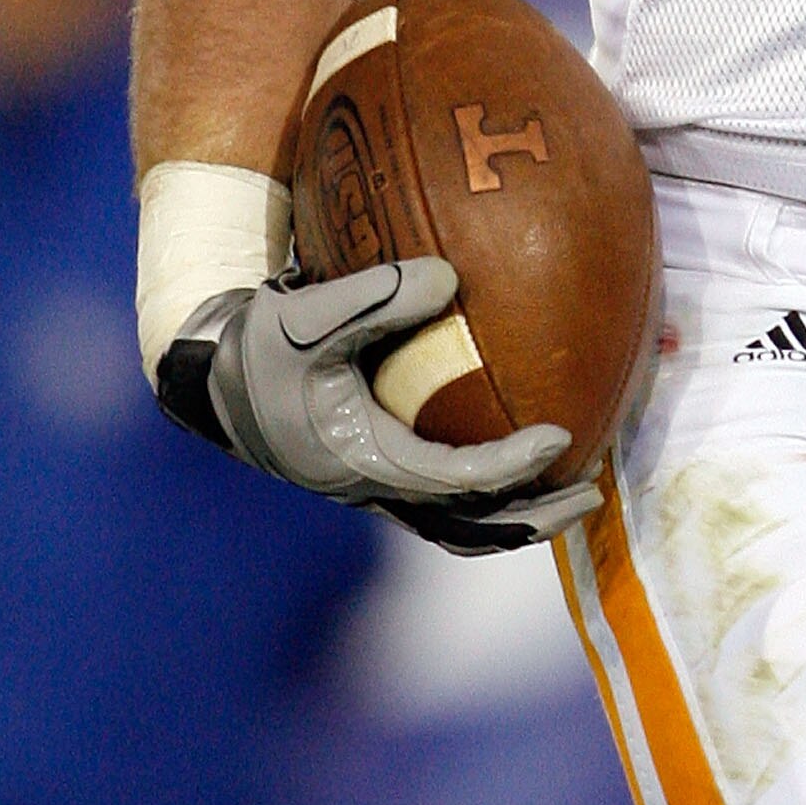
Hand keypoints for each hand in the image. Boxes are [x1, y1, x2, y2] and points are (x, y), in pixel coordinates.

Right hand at [156, 258, 601, 553]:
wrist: (213, 377)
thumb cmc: (260, 345)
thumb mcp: (310, 315)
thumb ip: (376, 296)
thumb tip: (450, 276)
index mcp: (362, 459)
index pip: (454, 480)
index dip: (512, 465)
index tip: (562, 437)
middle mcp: (372, 486)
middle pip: (468, 528)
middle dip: (531, 518)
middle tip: (592, 493)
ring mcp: (373, 486)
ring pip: (457, 524)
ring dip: (515, 516)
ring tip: (573, 491)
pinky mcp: (373, 470)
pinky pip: (443, 498)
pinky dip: (486, 493)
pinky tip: (521, 458)